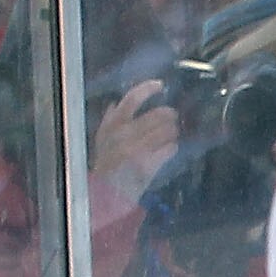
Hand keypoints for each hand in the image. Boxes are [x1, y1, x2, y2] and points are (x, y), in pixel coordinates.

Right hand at [88, 80, 179, 204]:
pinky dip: (172, 148)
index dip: (147, 89)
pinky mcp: (148, 163)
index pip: (132, 98)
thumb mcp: (101, 139)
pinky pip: (170, 148)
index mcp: (113, 124)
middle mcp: (125, 133)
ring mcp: (137, 148)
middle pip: (159, 116)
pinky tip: (170, 149)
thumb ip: (108, 121)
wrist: (106, 191)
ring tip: (171, 136)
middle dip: (170, 117)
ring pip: (168, 131)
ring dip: (173, 133)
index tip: (160, 85)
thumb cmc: (106, 164)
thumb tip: (114, 103)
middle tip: (174, 120)